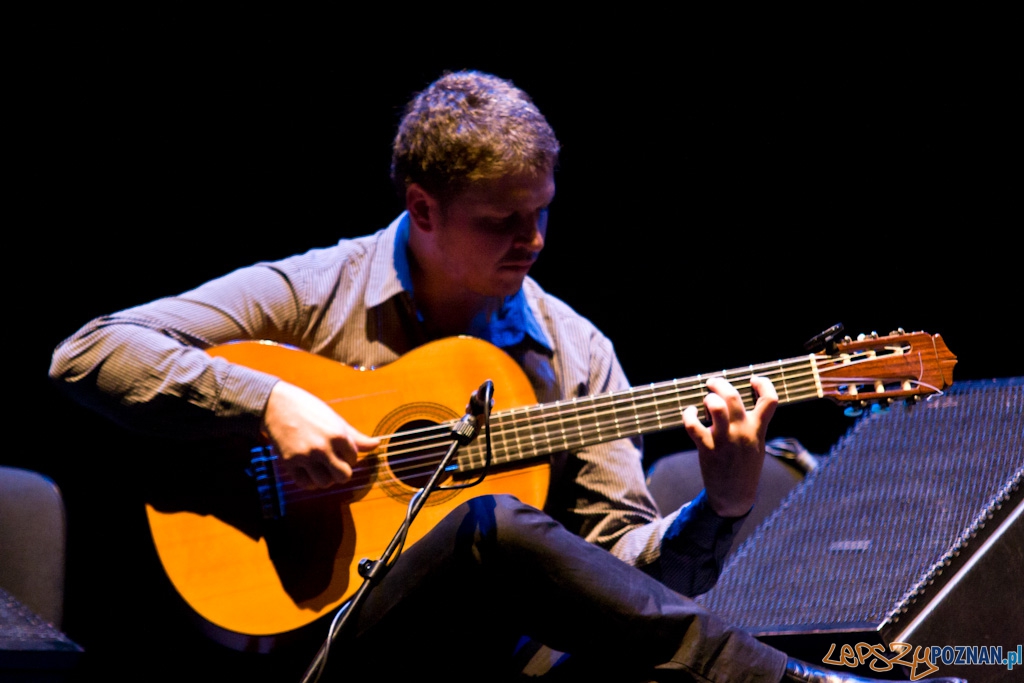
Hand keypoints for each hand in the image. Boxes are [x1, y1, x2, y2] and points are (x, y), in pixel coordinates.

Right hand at [262, 380, 379, 488]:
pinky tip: (309, 470)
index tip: (338, 449)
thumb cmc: (309, 409)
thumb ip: (356, 437)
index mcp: (338, 435)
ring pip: (325, 483)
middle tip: (334, 464)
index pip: (354, 458)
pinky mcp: (290, 462)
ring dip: (325, 478)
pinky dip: (309, 481)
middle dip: (341, 472)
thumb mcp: (335, 420)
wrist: (277, 405)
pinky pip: (305, 484)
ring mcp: (306, 456)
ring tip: (320, 466)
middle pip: (344, 476)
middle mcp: (323, 447)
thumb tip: (377, 444)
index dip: (347, 455)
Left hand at [682, 375, 777, 517]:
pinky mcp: (708, 448)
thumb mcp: (756, 444)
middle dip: (721, 384)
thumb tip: (735, 401)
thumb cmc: (743, 466)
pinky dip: (689, 415)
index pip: (771, 400)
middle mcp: (742, 431)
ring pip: (716, 408)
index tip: (753, 379)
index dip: (764, 383)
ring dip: (708, 397)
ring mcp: (725, 440)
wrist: (734, 496)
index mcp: (757, 429)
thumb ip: (751, 424)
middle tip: (713, 383)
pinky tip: (690, 413)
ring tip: (705, 398)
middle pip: (733, 397)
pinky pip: (694, 426)